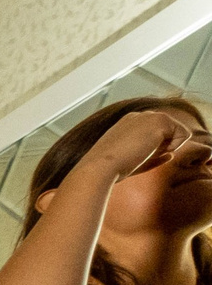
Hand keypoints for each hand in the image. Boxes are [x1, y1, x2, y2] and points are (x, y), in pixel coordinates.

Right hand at [79, 108, 211, 182]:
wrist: (100, 167)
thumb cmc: (112, 169)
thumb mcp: (133, 161)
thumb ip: (154, 156)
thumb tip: (171, 155)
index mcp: (128, 123)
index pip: (155, 134)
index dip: (152, 150)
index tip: (135, 158)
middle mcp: (139, 116)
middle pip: (168, 133)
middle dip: (160, 148)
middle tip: (139, 157)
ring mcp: (149, 116)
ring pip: (176, 132)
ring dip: (165, 147)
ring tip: (144, 154)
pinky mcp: (160, 120)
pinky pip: (184, 134)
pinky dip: (174, 147)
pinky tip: (153, 151)